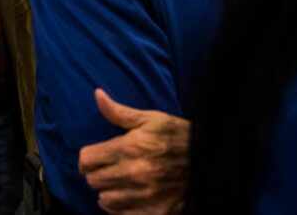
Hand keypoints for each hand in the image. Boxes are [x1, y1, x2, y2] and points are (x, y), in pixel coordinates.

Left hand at [79, 89, 188, 214]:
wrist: (210, 161)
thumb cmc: (177, 137)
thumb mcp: (150, 119)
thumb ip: (119, 112)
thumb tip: (97, 94)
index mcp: (128, 148)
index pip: (86, 159)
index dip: (87, 158)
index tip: (94, 157)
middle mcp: (133, 174)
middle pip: (92, 180)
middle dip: (96, 174)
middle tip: (108, 170)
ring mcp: (144, 196)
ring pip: (104, 200)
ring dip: (108, 192)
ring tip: (118, 184)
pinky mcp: (155, 212)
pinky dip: (121, 209)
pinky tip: (128, 197)